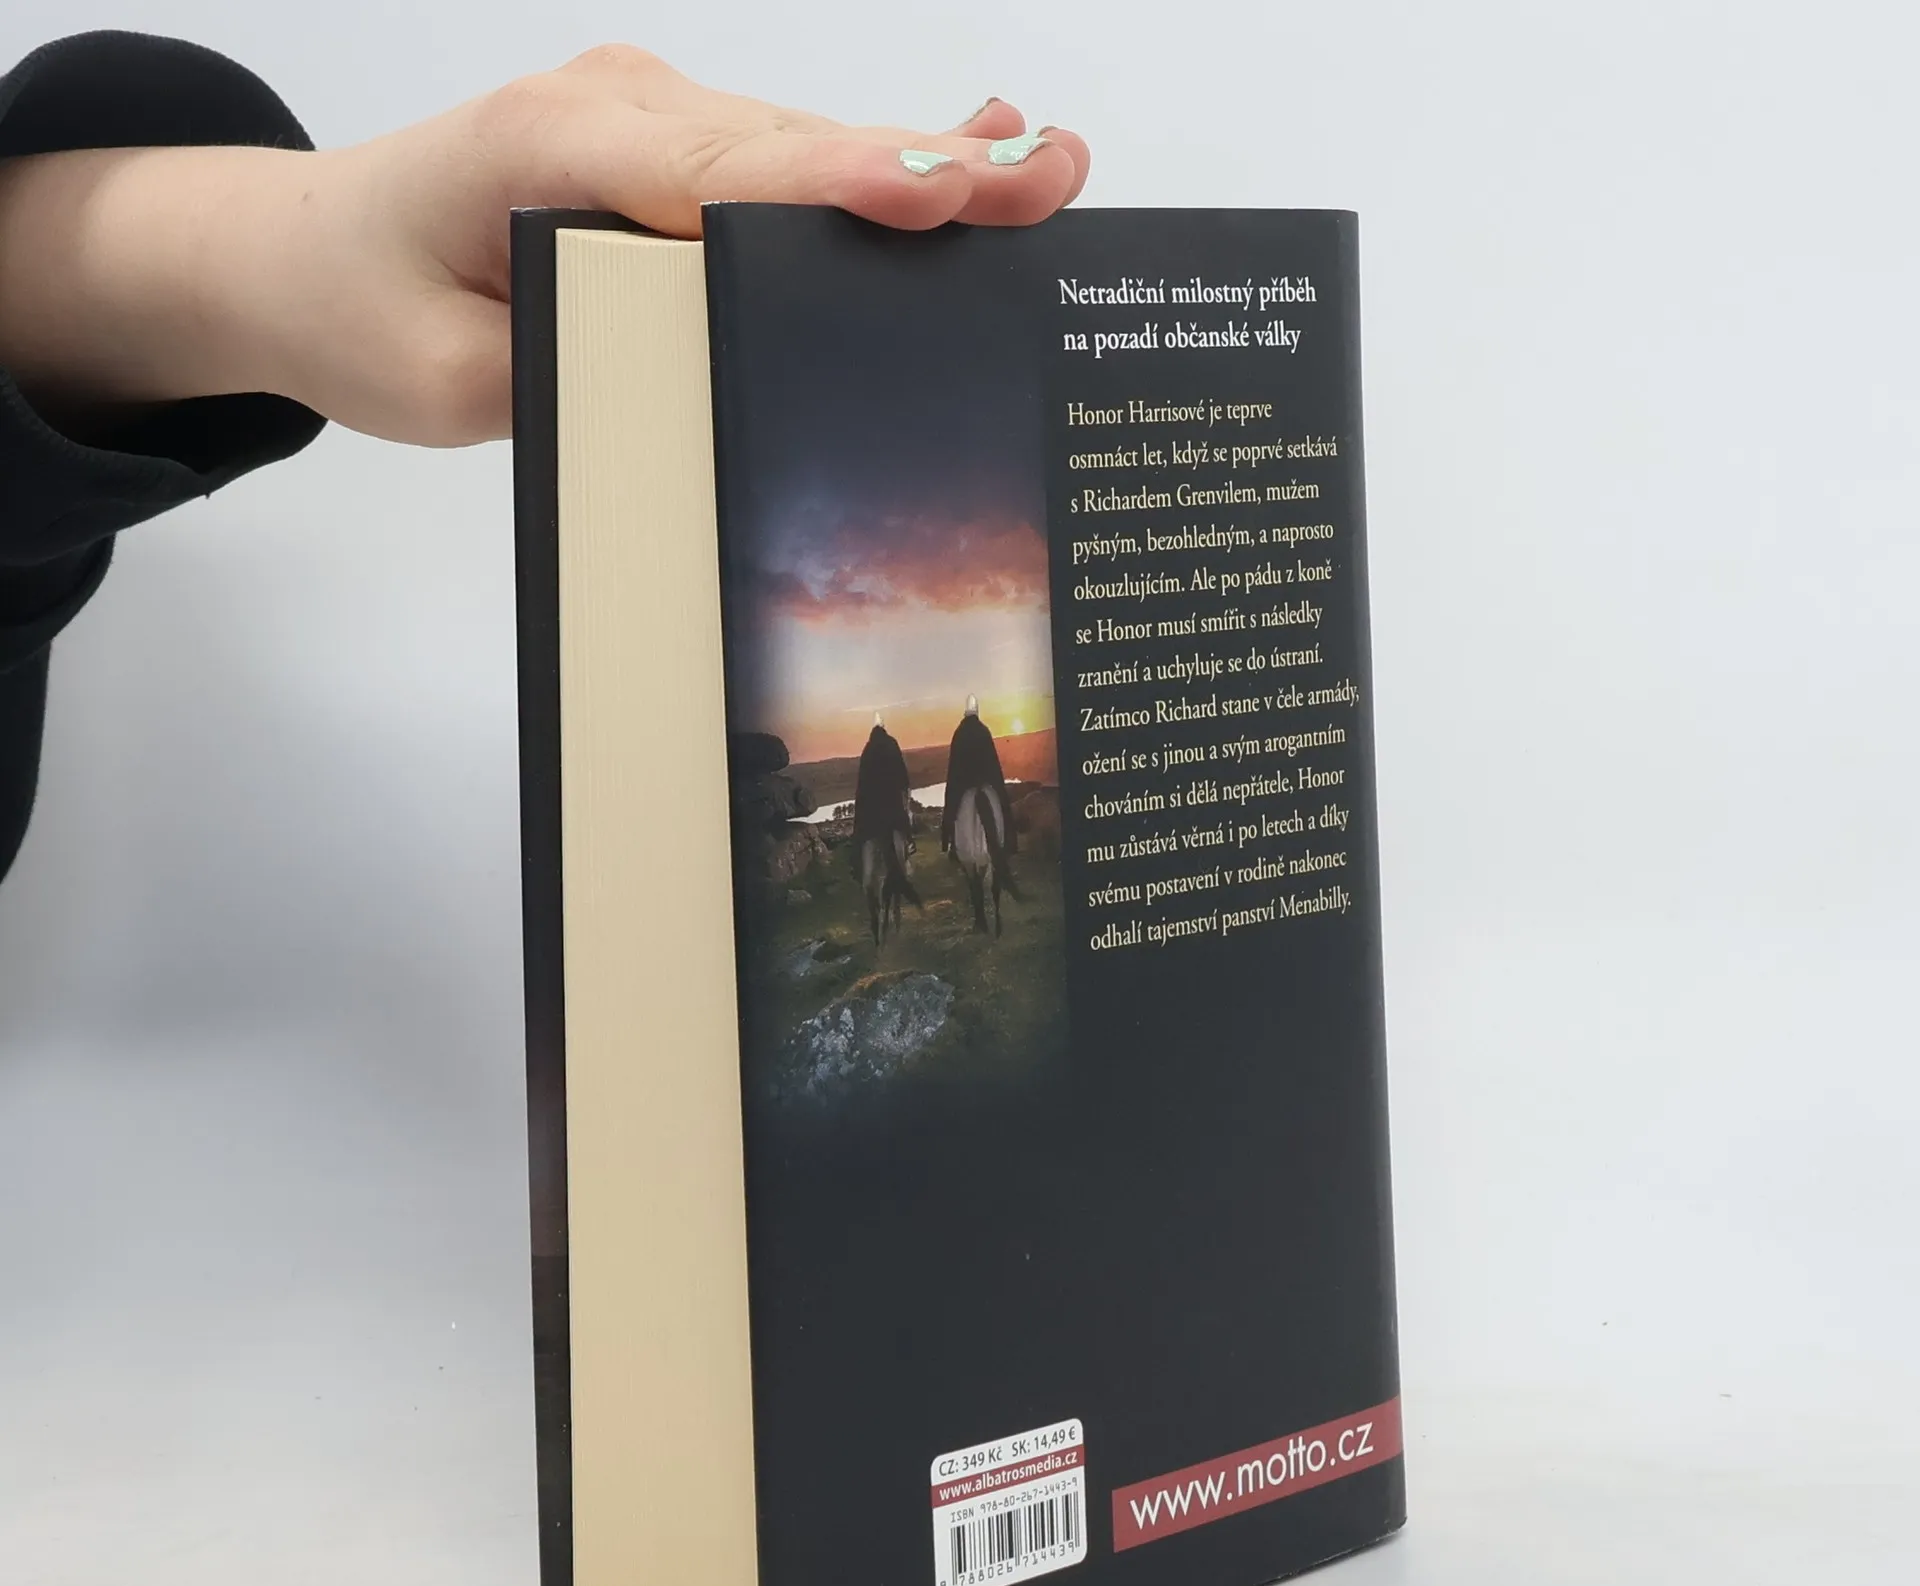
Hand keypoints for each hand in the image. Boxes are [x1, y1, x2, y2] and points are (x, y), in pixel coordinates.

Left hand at [0, 47, 1089, 446]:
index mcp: (551, 151)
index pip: (722, 173)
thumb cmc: (365, 310)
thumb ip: (577, 375)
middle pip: (794, 149)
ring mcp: (647, 121)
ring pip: (803, 150)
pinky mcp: (665, 150)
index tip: (938, 192)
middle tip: (1049, 183)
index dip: (839, 185)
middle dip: (925, 169)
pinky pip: (782, 161)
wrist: (304, 255)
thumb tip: (710, 374)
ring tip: (1045, 173)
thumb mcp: (450, 383)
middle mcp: (617, 114)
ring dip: (925, 165)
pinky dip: (876, 167)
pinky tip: (971, 145)